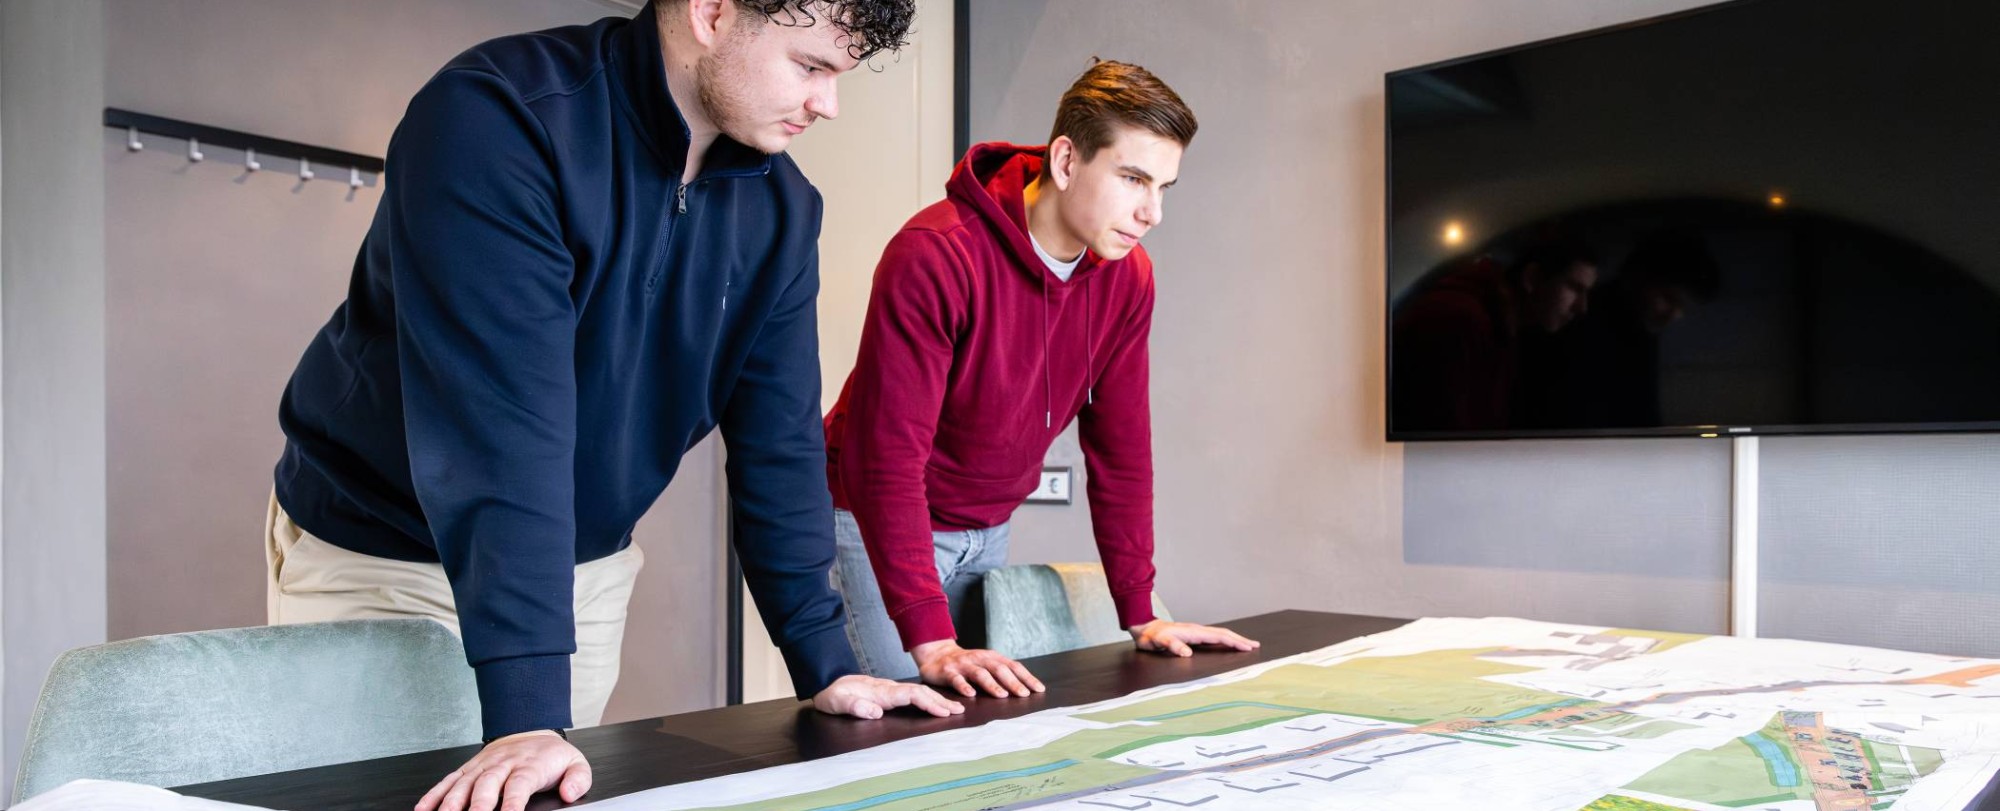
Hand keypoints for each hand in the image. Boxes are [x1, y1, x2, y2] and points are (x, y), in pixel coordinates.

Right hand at [414, 730, 588, 810]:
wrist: (530, 730)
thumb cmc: (549, 755)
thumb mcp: (575, 763)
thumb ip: (578, 779)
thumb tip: (569, 793)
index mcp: (529, 765)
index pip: (519, 784)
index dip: (512, 802)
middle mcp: (503, 764)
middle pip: (487, 784)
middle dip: (478, 805)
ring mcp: (483, 765)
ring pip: (464, 783)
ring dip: (451, 802)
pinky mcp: (468, 768)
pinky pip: (448, 780)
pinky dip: (434, 794)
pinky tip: (424, 808)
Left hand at [813, 673, 965, 718]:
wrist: (825, 681)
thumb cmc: (831, 694)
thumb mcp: (837, 702)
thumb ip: (855, 706)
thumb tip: (876, 712)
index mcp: (880, 692)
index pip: (910, 695)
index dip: (928, 703)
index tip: (943, 712)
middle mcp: (888, 689)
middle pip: (920, 692)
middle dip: (940, 701)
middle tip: (959, 711)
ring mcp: (889, 690)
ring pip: (918, 692)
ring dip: (936, 699)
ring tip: (954, 708)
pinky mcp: (887, 693)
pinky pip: (912, 694)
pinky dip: (927, 698)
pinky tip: (934, 703)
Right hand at [910, 640, 1046, 697]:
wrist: (936, 654)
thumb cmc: (966, 663)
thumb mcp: (985, 663)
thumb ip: (1001, 672)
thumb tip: (1025, 688)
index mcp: (991, 657)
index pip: (1013, 666)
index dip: (1026, 677)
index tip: (1039, 689)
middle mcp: (979, 658)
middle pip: (999, 669)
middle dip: (1012, 682)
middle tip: (1024, 694)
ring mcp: (964, 664)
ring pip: (980, 673)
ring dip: (992, 684)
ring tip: (1002, 695)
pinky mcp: (948, 672)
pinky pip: (957, 680)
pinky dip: (964, 687)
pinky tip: (971, 695)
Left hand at [1129, 620, 1260, 656]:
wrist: (1143, 627)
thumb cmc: (1151, 636)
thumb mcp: (1160, 641)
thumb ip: (1173, 646)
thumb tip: (1188, 653)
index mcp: (1193, 632)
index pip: (1219, 636)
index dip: (1234, 642)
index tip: (1248, 647)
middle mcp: (1197, 630)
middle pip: (1223, 634)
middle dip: (1240, 639)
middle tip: (1255, 646)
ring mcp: (1195, 632)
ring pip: (1219, 634)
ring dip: (1234, 639)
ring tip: (1246, 645)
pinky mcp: (1192, 635)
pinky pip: (1212, 637)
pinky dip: (1224, 640)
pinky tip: (1226, 644)